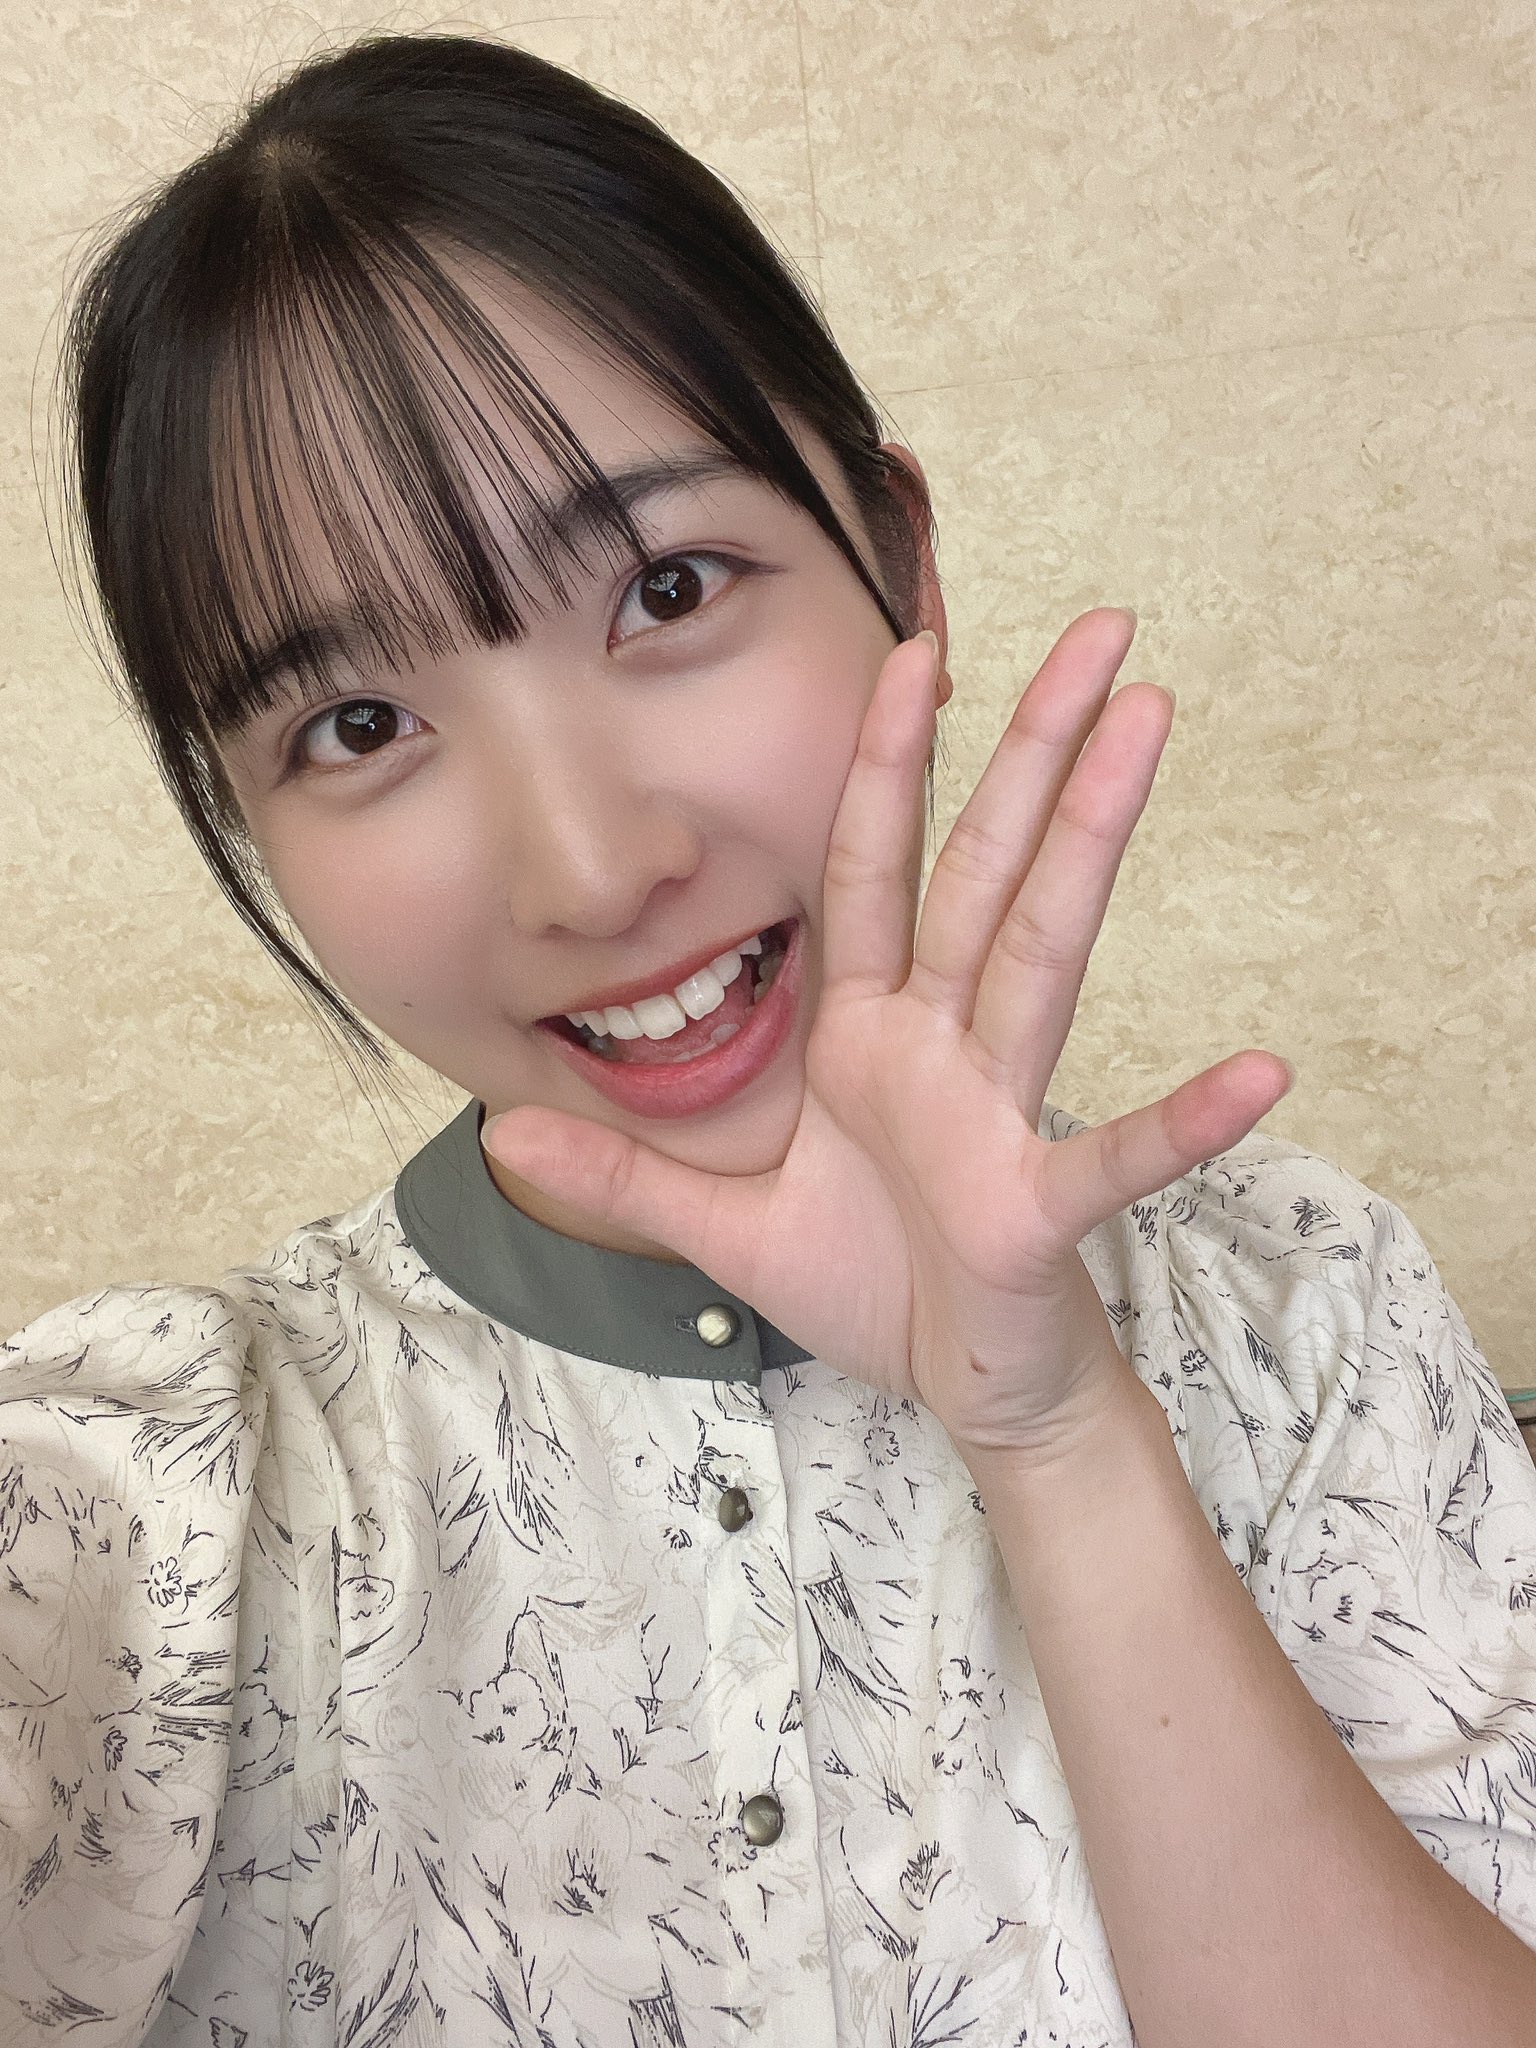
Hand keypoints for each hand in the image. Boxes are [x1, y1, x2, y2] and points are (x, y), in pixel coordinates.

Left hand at [482, 609, 1293, 1462]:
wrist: (959, 1392)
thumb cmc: (868, 1285)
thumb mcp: (721, 1227)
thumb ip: (623, 1180)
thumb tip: (498, 1137)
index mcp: (867, 1033)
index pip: (872, 869)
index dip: (887, 762)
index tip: (913, 652)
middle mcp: (941, 1045)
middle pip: (987, 872)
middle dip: (1032, 749)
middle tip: (1100, 629)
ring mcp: (997, 1114)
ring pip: (1043, 953)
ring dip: (1093, 840)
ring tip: (1148, 725)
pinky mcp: (1034, 1207)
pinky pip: (1111, 1157)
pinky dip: (1181, 1122)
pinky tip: (1260, 1075)